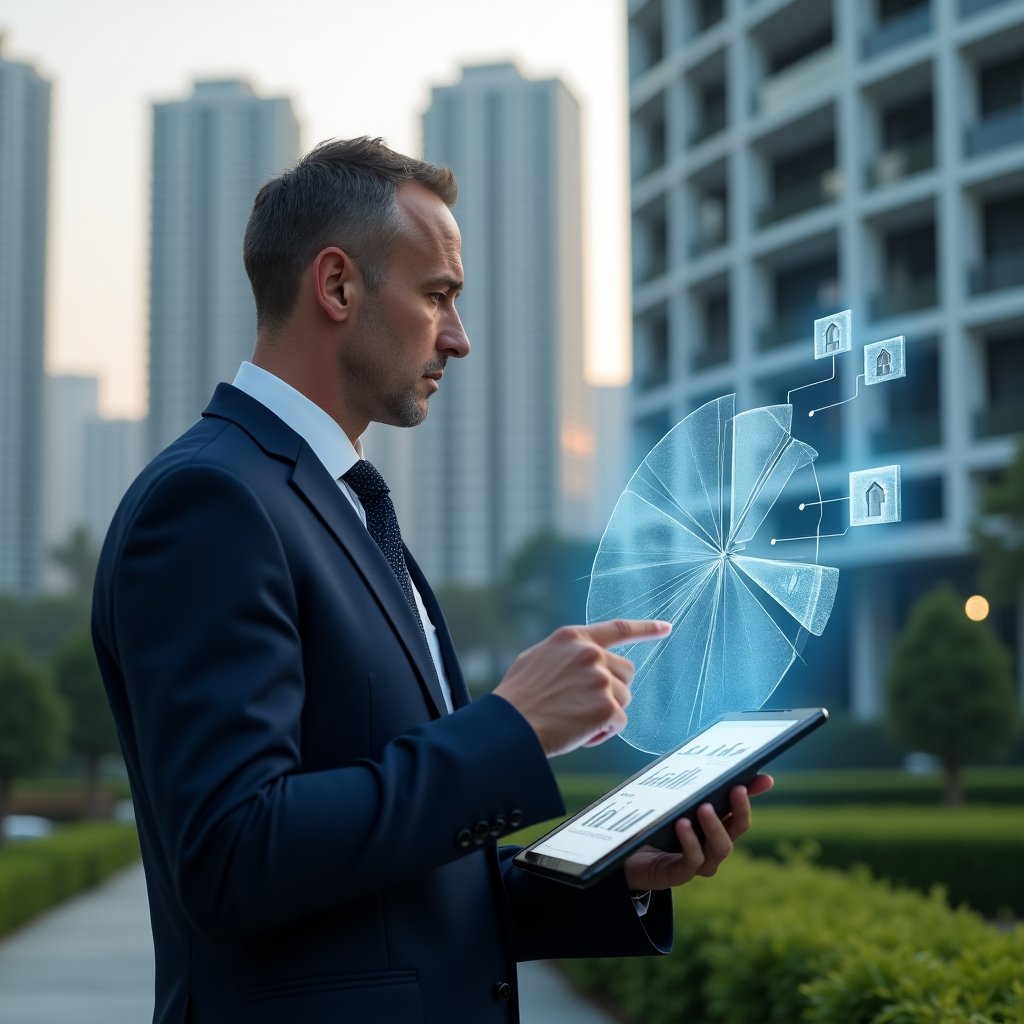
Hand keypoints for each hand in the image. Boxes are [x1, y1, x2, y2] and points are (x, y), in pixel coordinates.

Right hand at [493, 619, 670, 756]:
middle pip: (626, 671)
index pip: (617, 628)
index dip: (645, 629)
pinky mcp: (607, 706)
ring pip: (623, 699)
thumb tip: (585, 661)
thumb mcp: (537, 659)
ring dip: (605, 713)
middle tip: (585, 706)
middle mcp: (590, 653)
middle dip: (613, 690)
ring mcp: (600, 678)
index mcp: (572, 638)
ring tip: (574, 720)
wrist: (510, 727)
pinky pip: (619, 723)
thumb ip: (567, 655)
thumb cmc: (518, 698)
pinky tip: (580, 733)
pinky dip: (603, 732)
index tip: (666, 628)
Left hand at [623, 776, 773, 891]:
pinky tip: (682, 824)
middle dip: (739, 809)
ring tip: (704, 807)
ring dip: (714, 827)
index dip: (752, 794)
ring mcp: (699, 862)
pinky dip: (690, 843)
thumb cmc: (653, 825)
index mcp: (715, 827)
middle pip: (736, 830)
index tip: (763, 777)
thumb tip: (715, 766)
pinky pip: (691, 862)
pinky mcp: (678, 874)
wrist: (625, 855)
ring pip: (720, 849)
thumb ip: (695, 787)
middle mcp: (712, 846)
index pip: (740, 810)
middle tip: (735, 788)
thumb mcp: (672, 802)